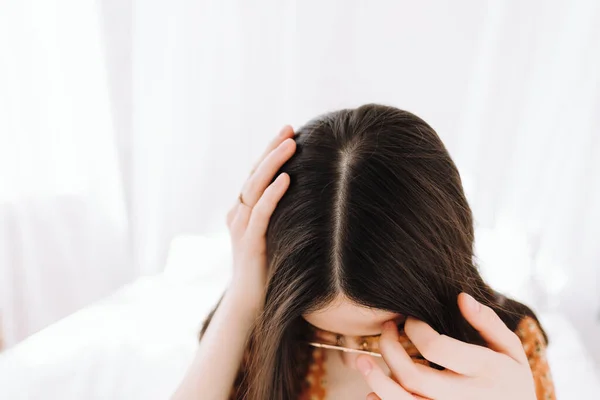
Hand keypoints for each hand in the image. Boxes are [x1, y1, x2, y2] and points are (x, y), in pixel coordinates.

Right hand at [225, 125, 295, 309]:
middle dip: (272, 148)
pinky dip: (272, 193)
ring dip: (273, 163)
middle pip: (254, 173)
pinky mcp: (250, 242)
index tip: (290, 132)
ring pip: (255, 186)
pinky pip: (260, 212)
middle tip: (290, 128)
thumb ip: (284, 217)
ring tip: (290, 143)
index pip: (257, 173)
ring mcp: (241, 227)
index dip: (271, 151)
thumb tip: (315, 199)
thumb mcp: (276, 237)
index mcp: (243, 210)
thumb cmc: (268, 271)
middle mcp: (238, 214)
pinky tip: (287, 178)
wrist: (250, 304)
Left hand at [356, 293, 535, 399]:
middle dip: (390, 349)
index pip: (436, 347)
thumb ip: (488, 323)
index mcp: (484, 370)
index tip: (410, 319)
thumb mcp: (512, 351)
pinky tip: (372, 393)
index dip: (416, 329)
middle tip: (385, 329)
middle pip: (414, 375)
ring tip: (360, 361)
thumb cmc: (514, 383)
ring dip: (378, 381)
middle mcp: (466, 396)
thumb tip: (461, 297)